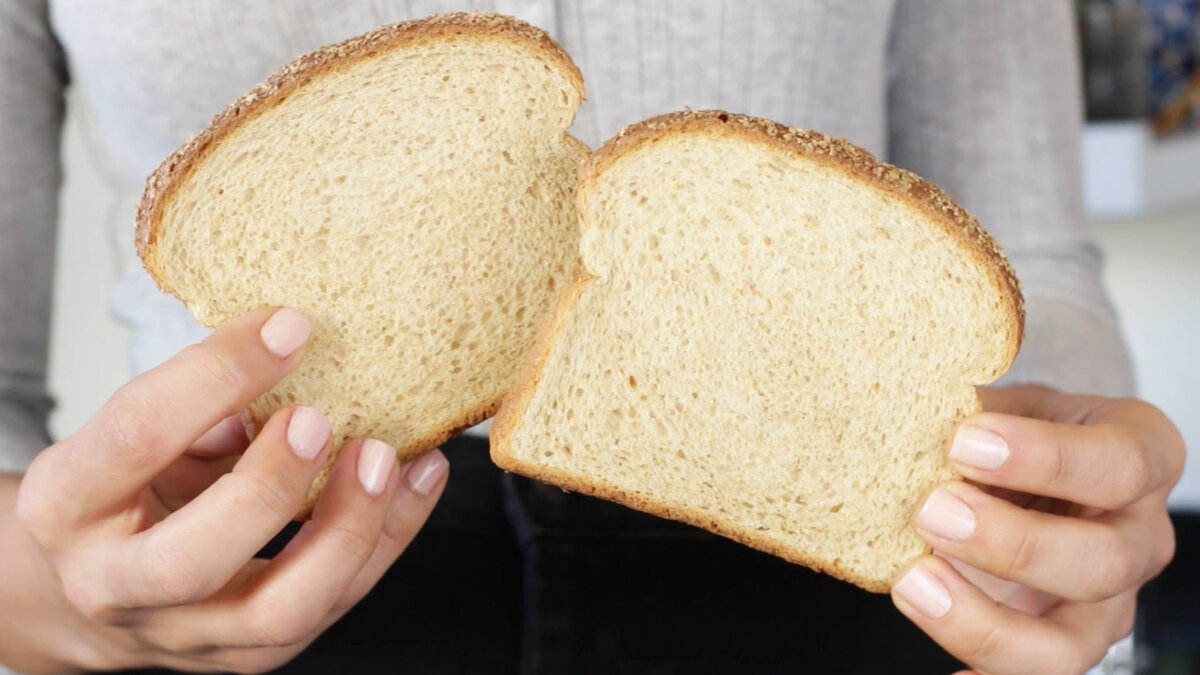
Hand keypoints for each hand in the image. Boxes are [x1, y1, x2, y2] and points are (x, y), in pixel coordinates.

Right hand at [8, 308, 448, 672]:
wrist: (84, 592)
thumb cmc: (115, 494)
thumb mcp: (127, 436)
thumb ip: (195, 409)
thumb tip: (288, 369)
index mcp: (69, 504)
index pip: (138, 435)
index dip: (217, 375)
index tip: (289, 328)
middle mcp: (117, 585)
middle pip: (193, 561)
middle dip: (270, 487)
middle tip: (321, 421)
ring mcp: (188, 634)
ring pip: (280, 611)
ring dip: (349, 530)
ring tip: (389, 458)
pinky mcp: (249, 654)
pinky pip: (332, 606)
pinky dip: (388, 540)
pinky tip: (418, 481)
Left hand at [891, 385, 1183, 674]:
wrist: (1004, 463)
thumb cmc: (1009, 429)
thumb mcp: (999, 403)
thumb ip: (964, 410)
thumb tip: (896, 410)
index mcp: (1139, 455)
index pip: (1120, 462)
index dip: (1044, 457)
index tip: (963, 441)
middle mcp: (1138, 535)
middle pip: (1103, 560)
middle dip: (1011, 544)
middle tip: (931, 512)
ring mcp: (1105, 602)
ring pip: (1069, 646)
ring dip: (983, 621)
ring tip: (912, 580)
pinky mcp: (1058, 641)